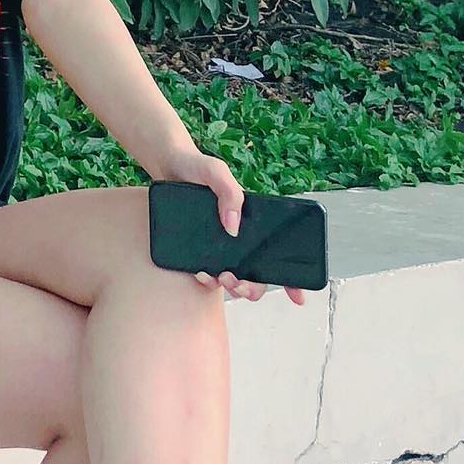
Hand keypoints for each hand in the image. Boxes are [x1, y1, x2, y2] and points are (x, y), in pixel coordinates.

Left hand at [158, 146, 305, 306]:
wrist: (166, 167)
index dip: (292, 278)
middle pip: (258, 275)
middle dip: (252, 287)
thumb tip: (233, 227)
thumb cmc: (196, 166)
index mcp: (254, 222)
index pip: (279, 253)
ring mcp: (220, 247)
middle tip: (237, 281)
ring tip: (220, 277)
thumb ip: (229, 193)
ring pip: (236, 279)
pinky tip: (201, 274)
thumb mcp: (216, 172)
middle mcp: (240, 237)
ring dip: (232, 287)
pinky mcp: (199, 250)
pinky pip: (209, 274)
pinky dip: (208, 280)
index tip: (298, 296)